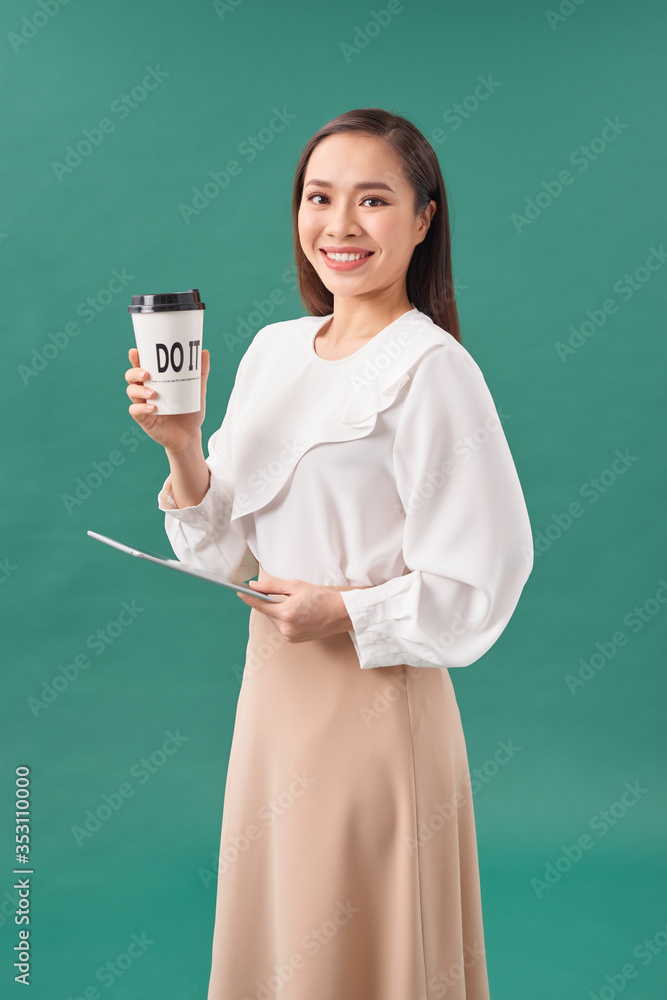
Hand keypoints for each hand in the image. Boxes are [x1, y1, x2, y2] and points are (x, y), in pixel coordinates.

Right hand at [124, 346, 210, 452]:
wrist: (190, 435)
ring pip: (132, 392)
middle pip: (131, 377)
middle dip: (135, 372)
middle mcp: (146, 391)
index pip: (141, 366)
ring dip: (140, 390)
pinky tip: (153, 407)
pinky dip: (142, 408)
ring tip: (154, 393)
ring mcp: (143, 405)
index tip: (136, 351)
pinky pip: (135, 411)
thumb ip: (200, 373)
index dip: (136, 359)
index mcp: (155, 381)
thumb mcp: (197, 391)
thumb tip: (204, 352)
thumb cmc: (190, 411)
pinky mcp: (145, 420)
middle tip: (147, 373)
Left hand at [236, 575, 360, 642]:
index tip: (240, 592)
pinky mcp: (295, 640)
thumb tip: (254, 586)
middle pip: (268, 613)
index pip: (261, 605)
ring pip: (275, 620)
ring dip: (278, 612)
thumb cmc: (321, 597)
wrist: (341, 613)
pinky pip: (283, 627)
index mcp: (287, 613)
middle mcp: (287, 628)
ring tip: (295, 604)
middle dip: (270, 603)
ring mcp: (291, 636)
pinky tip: (297, 613)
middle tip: (280, 594)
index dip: (249, 598)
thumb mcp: (296, 586)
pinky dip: (285, 619)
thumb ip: (272, 587)